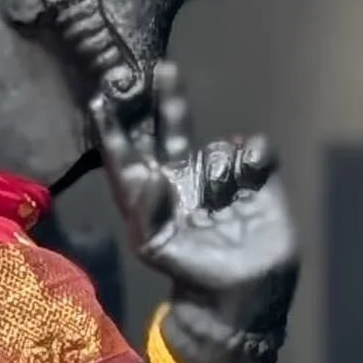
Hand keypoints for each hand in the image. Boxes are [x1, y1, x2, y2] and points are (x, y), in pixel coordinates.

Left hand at [94, 59, 297, 362]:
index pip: (129, 153)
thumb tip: (157, 172)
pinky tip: (252, 179)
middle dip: (167, 99)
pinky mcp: (258, 177)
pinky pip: (252, 147)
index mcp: (154, 193)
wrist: (240, 292)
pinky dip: (252, 158)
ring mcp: (221, 176)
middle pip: (172, 128)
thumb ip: (146, 209)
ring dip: (218, 170)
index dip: (116, 126)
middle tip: (163, 69)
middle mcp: (185, 177)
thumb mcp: (155, 247)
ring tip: (222, 203)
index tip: (104, 96)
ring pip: (217, 146)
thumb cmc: (191, 272)